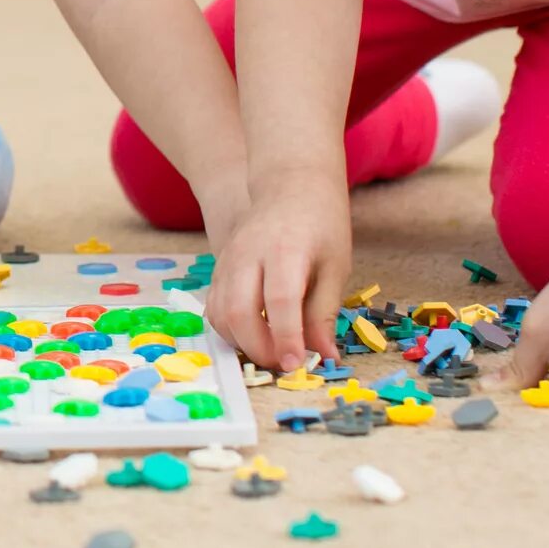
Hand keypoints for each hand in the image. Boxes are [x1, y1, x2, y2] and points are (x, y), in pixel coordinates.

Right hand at [206, 168, 352, 371]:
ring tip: (271, 352)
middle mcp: (249, 254)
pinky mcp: (219, 267)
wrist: (290, 184)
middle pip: (240, 311)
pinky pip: (214, 306)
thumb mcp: (335, 266)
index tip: (298, 363)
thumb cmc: (321, 224)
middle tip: (286, 363)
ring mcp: (228, 260)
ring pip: (220, 312)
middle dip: (260, 348)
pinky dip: (229, 329)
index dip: (287, 338)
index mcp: (285, 250)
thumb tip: (324, 356)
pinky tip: (253, 336)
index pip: (280, 301)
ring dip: (242, 342)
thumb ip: (323, 313)